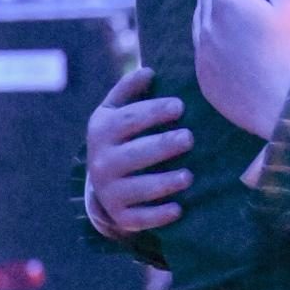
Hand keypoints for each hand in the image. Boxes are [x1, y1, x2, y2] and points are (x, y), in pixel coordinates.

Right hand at [86, 66, 193, 234]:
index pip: (127, 120)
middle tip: (189, 138)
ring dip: (164, 183)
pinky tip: (178, 209)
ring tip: (188, 176)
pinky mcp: (121, 215)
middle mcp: (101, 162)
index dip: (153, 112)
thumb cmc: (121, 136)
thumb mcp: (116, 111)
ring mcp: (110, 191)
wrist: (103, 180)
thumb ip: (130, 90)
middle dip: (162, 146)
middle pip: (134, 154)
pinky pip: (139, 218)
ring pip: (138, 188)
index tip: (180, 107)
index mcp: (101, 131)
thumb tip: (150, 71)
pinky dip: (158, 216)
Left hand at [193, 0, 289, 139]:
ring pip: (198, 19)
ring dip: (204, 1)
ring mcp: (203, 53)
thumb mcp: (288, 0)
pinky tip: (210, 33)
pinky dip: (203, 31)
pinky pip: (199, 46)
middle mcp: (207, 24)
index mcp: (228, 0)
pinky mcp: (206, 78)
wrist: (289, 105)